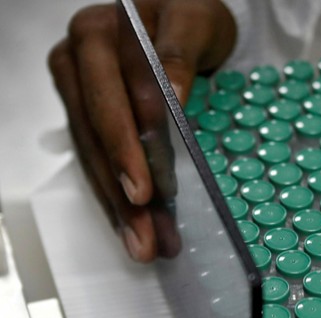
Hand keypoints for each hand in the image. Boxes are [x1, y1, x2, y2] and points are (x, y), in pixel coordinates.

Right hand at [48, 0, 235, 261]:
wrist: (186, 14)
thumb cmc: (191, 14)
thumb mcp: (194, 23)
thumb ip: (180, 55)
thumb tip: (170, 94)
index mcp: (99, 36)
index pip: (110, 101)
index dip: (126, 150)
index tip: (145, 191)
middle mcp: (79, 63)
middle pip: (98, 139)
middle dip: (123, 194)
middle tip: (145, 237)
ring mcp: (80, 91)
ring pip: (95, 157)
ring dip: (120, 208)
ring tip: (144, 246)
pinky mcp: (90, 114)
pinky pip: (100, 160)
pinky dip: (119, 198)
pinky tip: (136, 229)